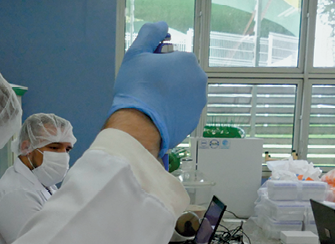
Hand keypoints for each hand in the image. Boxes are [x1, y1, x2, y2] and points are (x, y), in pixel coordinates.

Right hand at [109, 21, 207, 157]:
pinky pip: (182, 111)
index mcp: (188, 61)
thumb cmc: (136, 89)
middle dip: (167, 80)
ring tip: (152, 103)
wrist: (138, 125)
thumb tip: (162, 26)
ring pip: (182, 93)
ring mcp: (198, 102)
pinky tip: (158, 115)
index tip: (147, 73)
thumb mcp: (136, 53)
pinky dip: (172, 112)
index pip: (173, 58)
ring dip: (170, 96)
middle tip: (148, 88)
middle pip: (180, 75)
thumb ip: (150, 33)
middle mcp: (199, 80)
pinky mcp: (194, 120)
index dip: (157, 64)